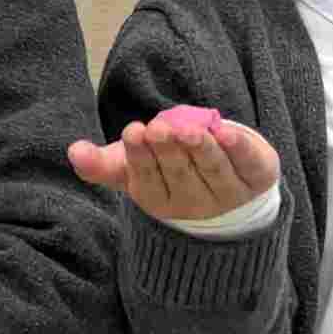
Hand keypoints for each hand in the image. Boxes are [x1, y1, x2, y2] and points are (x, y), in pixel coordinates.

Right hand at [68, 106, 278, 222]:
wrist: (226, 180)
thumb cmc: (169, 170)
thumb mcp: (132, 167)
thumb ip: (102, 163)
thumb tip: (74, 151)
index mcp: (160, 201)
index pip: (148, 180)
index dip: (141, 156)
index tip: (135, 132)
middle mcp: (195, 203)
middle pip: (181, 174)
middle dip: (168, 151)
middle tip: (157, 129)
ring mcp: (230, 193)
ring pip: (213, 170)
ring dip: (200, 150)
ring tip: (186, 130)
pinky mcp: (258, 177)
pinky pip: (248, 164)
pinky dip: (238, 150)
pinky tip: (226, 134)